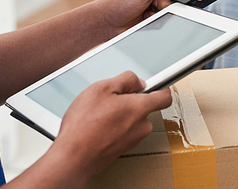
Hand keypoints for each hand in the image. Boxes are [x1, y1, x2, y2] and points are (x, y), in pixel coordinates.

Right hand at [53, 71, 171, 178]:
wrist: (73, 157)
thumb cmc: (84, 125)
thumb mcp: (102, 88)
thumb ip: (126, 80)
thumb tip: (138, 82)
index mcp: (140, 108)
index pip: (165, 97)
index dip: (160, 88)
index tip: (153, 84)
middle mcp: (141, 126)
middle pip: (144, 108)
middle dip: (130, 101)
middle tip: (110, 99)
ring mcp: (132, 140)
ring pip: (132, 121)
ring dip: (120, 115)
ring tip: (99, 115)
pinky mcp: (122, 150)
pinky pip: (123, 133)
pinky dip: (113, 128)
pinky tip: (97, 126)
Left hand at [98, 0, 191, 38]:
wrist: (107, 24)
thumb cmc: (120, 2)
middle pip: (179, 0)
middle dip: (168, 3)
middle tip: (155, 3)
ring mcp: (158, 9)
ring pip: (174, 13)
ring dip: (161, 13)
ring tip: (147, 12)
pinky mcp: (156, 22)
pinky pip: (168, 23)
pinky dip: (158, 22)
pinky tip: (146, 20)